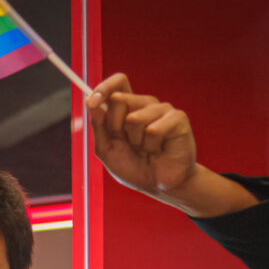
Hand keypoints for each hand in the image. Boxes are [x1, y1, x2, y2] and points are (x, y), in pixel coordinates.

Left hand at [85, 73, 198, 200]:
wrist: (158, 185)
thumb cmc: (133, 167)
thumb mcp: (107, 149)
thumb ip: (99, 126)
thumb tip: (90, 101)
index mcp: (126, 109)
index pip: (118, 83)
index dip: (104, 87)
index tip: (92, 100)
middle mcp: (144, 105)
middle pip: (119, 100)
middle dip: (116, 127)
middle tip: (129, 144)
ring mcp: (162, 110)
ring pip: (134, 118)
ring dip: (136, 141)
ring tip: (146, 149)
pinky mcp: (178, 118)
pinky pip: (154, 129)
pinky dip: (152, 146)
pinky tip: (160, 150)